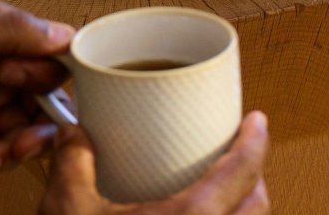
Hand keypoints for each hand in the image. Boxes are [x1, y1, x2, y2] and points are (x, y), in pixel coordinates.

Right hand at [41, 112, 269, 213]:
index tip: (256, 122)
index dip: (255, 142)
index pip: (241, 173)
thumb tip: (75, 135)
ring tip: (224, 197)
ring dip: (244, 213)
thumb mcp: (69, 211)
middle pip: (259, 208)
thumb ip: (74, 164)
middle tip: (240, 158)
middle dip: (256, 179)